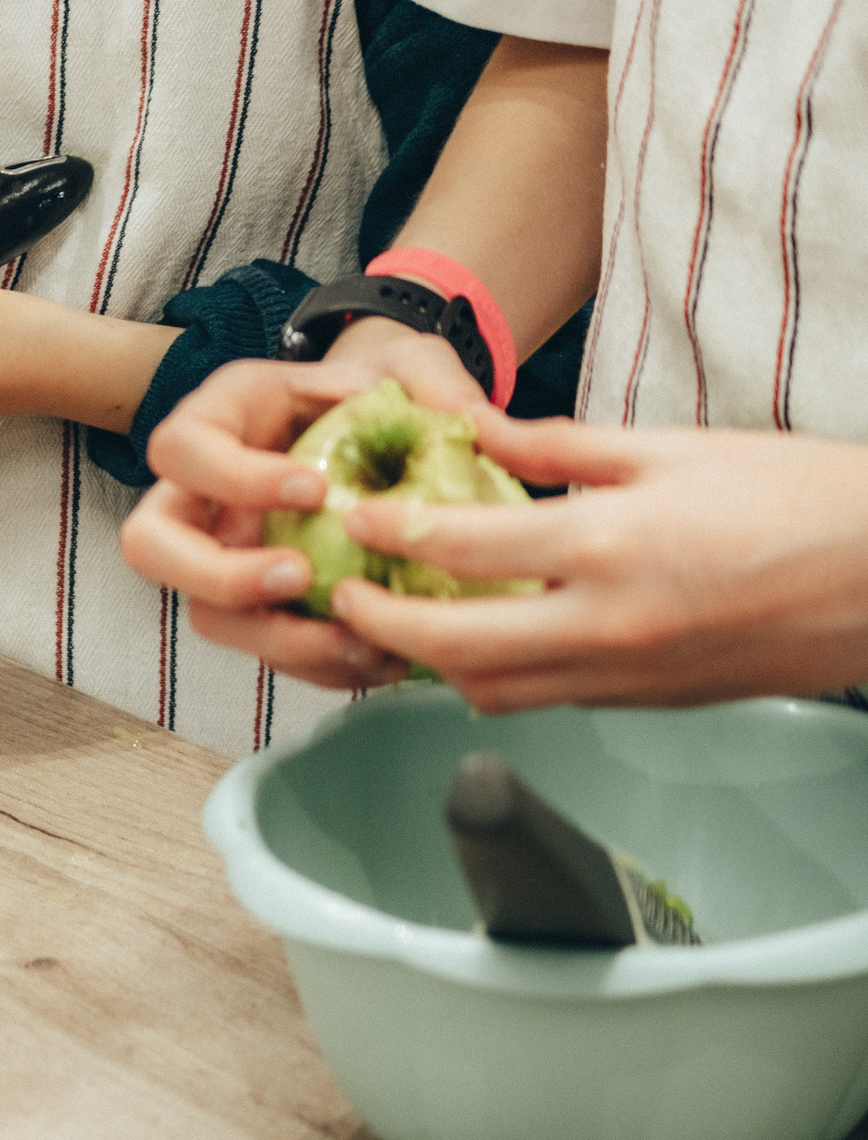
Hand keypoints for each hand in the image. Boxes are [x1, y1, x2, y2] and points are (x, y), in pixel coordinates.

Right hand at [118, 319, 485, 689]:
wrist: (389, 435)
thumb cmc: (384, 393)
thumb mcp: (411, 366)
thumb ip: (433, 380)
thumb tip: (467, 423)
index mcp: (220, 419)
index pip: (181, 449)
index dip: (234, 478)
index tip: (315, 489)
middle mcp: (200, 494)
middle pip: (150, 546)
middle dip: (217, 575)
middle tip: (298, 577)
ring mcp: (223, 555)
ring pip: (207, 615)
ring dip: (276, 639)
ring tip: (357, 639)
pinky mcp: (260, 605)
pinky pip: (267, 648)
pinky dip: (320, 664)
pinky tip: (379, 655)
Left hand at [329, 417, 867, 709]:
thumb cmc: (799, 497)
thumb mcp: (675, 449)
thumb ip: (562, 452)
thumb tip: (478, 436)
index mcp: (610, 547)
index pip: (461, 551)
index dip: (390, 537)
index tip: (352, 520)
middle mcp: (607, 626)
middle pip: (453, 649)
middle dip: (380, 628)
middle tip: (340, 598)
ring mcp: (628, 676)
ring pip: (492, 692)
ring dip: (432, 666)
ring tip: (396, 624)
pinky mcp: (649, 703)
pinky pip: (546, 699)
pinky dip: (496, 678)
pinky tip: (479, 643)